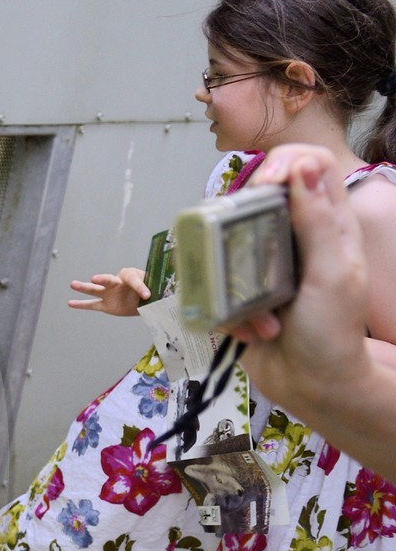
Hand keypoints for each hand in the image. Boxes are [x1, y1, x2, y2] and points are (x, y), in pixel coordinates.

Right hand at [67, 268, 150, 315]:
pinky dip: (81, 305)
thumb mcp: (157, 286)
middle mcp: (117, 282)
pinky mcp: (106, 305)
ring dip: (84, 287)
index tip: (147, 295)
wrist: (148, 300)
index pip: (134, 280)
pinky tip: (70, 303)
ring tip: (73, 284)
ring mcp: (109, 294)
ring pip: (95, 290)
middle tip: (95, 278)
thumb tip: (161, 290)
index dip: (140, 287)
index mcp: (131, 275)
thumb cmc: (152, 289)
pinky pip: (92, 305)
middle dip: (102, 279)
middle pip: (108, 280)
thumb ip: (156, 287)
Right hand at [229, 146, 370, 406]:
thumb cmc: (333, 333)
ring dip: (236, 282)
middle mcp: (296, 238)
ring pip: (228, 244)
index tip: (264, 186)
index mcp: (329, 225)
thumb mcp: (334, 273)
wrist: (313, 387)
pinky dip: (229, 312)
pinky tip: (253, 331)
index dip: (284, 164)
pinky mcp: (240, 292)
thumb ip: (318, 221)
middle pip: (259, 200)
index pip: (310, 166)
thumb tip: (300, 167)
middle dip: (245, 232)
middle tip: (246, 256)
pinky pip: (216, 286)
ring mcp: (265, 265)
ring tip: (262, 313)